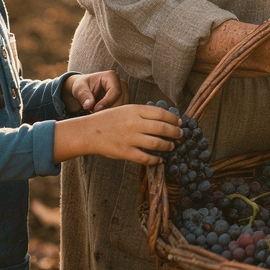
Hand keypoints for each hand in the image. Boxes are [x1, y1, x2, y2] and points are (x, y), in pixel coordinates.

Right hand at [53, 103, 180, 164]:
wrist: (89, 132)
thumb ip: (142, 113)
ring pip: (157, 143)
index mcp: (134, 110)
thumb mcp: (125, 109)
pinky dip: (156, 160)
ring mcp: (130, 139)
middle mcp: (134, 123)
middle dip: (175, 133)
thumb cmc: (108, 120)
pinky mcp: (125, 152)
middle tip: (180, 135)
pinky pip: (146, 158)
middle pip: (162, 128)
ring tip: (172, 146)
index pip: (161, 113)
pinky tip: (160, 159)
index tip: (179, 123)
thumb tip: (163, 118)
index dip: (174, 119)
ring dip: (168, 146)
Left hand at [65, 70, 124, 112]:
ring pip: (122, 107)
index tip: (96, 109)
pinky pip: (121, 111)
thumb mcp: (79, 88)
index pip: (115, 91)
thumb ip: (84, 95)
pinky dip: (112, 115)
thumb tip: (89, 105)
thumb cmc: (83, 86)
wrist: (85, 89)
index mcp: (111, 76)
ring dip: (110, 113)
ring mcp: (124, 93)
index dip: (107, 102)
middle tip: (95, 114)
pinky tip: (102, 115)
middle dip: (108, 109)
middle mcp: (121, 83)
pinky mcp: (123, 101)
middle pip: (121, 100)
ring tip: (97, 113)